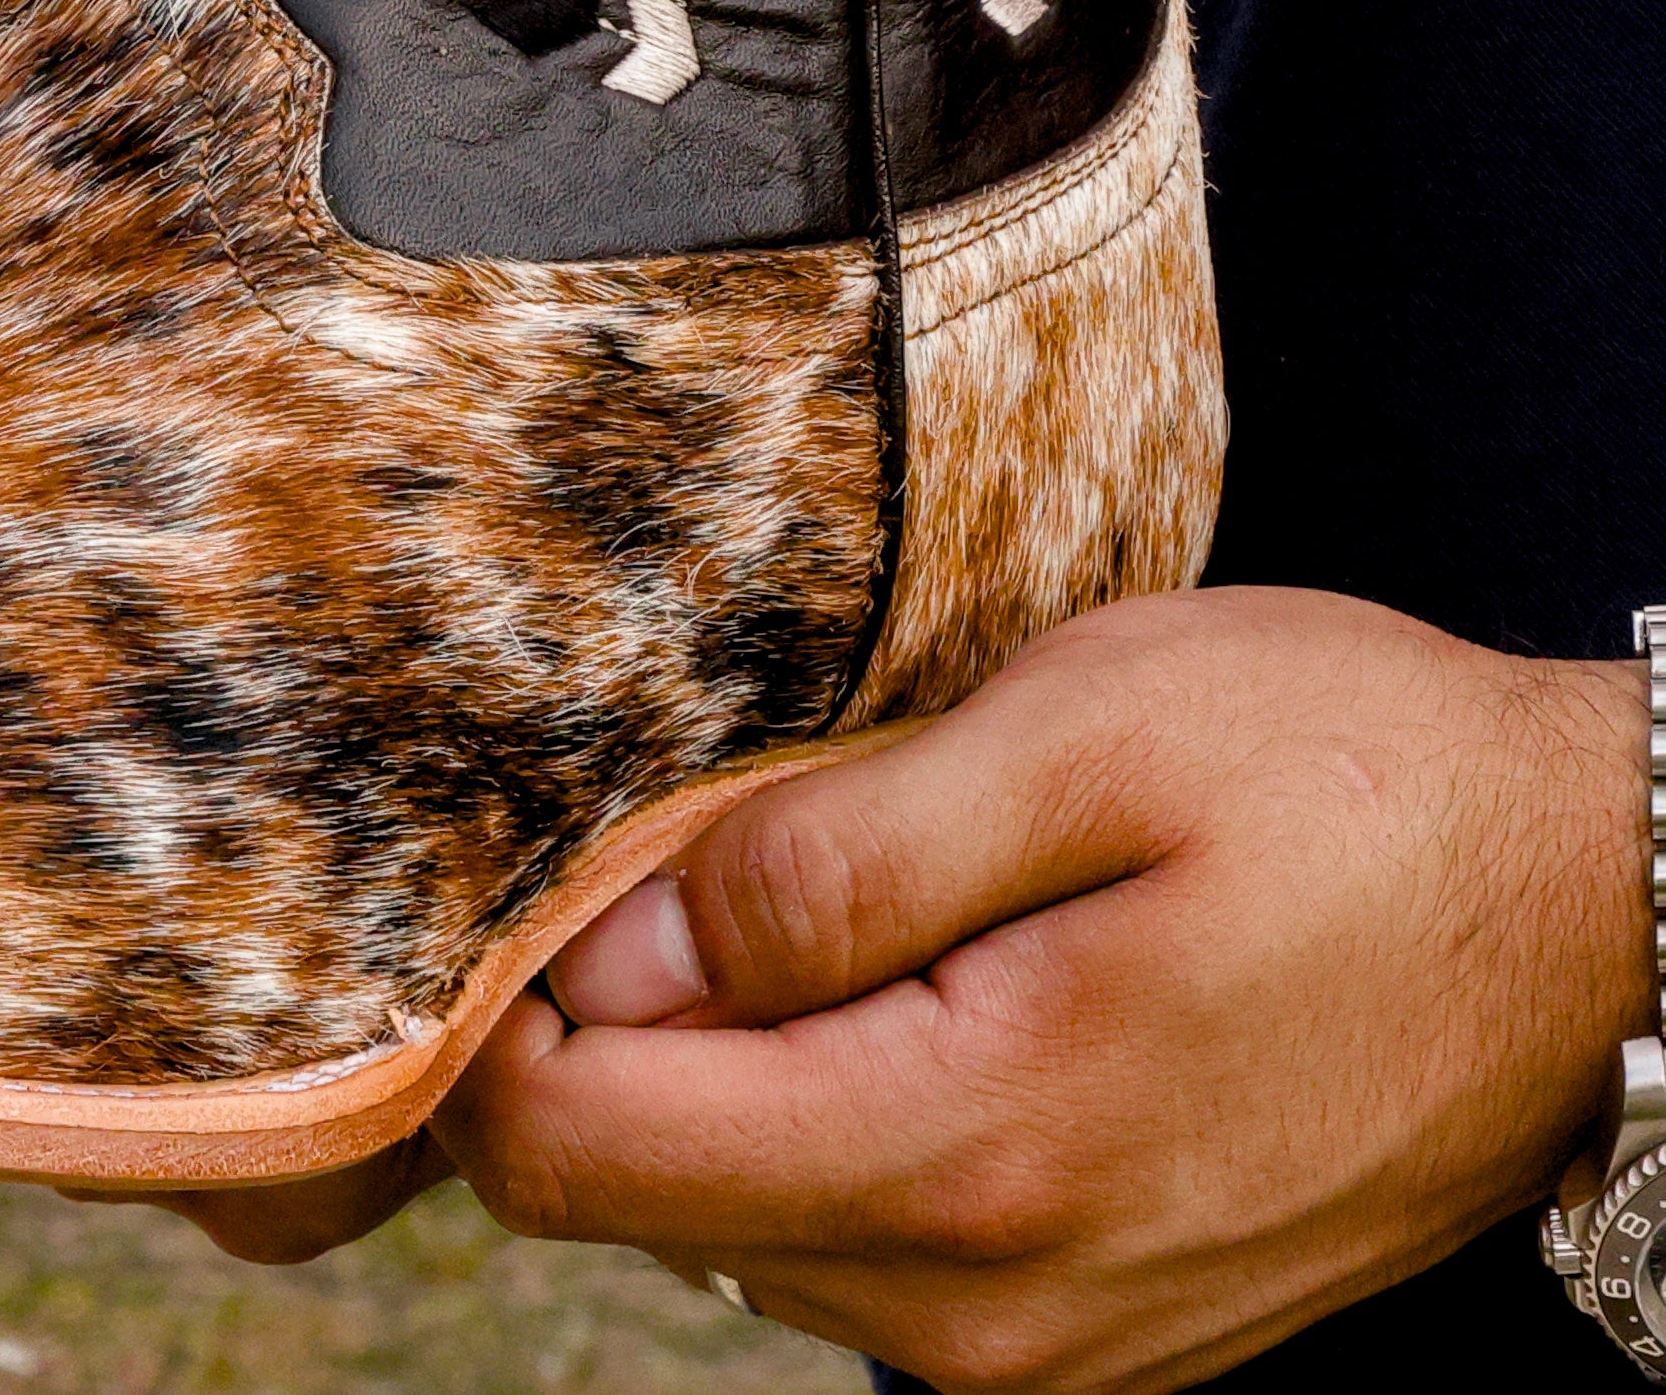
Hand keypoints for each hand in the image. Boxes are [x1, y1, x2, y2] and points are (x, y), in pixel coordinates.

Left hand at [425, 587, 1648, 1390]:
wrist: (1601, 901)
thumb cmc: (1349, 777)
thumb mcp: (1081, 737)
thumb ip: (830, 863)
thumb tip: (620, 952)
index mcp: (970, 1154)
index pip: (577, 1159)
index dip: (515, 1002)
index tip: (566, 866)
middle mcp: (993, 1307)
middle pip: (643, 1197)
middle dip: (623, 1022)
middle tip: (727, 840)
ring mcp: (1058, 1341)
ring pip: (749, 1221)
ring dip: (737, 1062)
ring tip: (851, 890)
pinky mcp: (1105, 1322)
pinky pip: (873, 1237)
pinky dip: (838, 1103)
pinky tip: (928, 971)